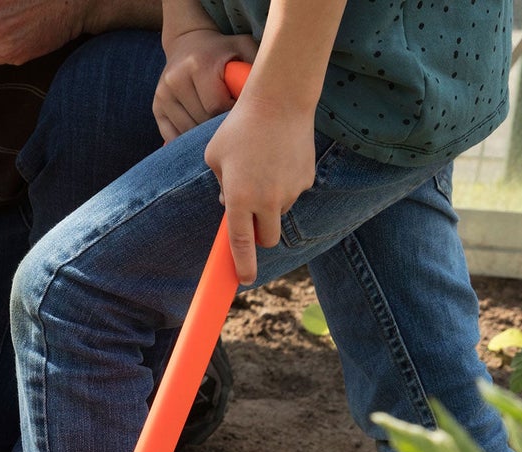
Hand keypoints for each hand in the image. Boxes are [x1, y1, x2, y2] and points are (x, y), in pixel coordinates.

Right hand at [152, 28, 257, 141]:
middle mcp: (176, 79)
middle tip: (233, 126)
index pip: (216, 107)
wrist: (188, 43)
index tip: (242, 116)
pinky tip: (201, 135)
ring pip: (187, 132)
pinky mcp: (156, 107)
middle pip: (200, 122)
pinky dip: (189, 140)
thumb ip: (254, 70)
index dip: (231, 117)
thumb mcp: (243, 49)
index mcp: (199, 65)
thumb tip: (267, 101)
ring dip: (204, 136)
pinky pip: (173, 136)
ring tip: (218, 130)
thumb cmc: (223, 51)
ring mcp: (163, 95)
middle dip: (218, 128)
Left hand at [202, 92, 315, 284]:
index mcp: (239, 199)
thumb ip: (221, 187)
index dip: (243, 266)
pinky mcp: (306, 180)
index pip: (241, 244)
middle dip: (259, 236)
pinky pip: (293, 193)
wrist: (279, 101)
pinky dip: (284, 185)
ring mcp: (290, 192)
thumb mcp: (215, 157)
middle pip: (267, 239)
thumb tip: (229, 208)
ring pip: (279, 213)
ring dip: (270, 204)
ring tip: (262, 167)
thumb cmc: (239, 128)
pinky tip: (278, 159)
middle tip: (250, 217)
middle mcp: (267, 201)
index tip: (245, 280)